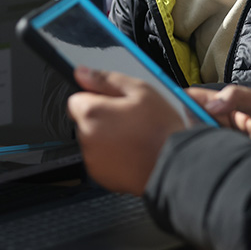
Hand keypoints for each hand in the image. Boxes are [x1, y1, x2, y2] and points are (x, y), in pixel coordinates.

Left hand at [67, 67, 187, 195]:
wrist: (174, 167)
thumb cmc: (160, 129)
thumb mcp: (139, 91)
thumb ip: (105, 79)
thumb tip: (81, 73)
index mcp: (91, 113)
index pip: (76, 99)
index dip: (95, 98)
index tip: (114, 103)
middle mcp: (86, 138)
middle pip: (85, 120)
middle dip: (101, 118)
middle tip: (130, 120)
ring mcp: (92, 160)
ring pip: (93, 140)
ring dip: (106, 137)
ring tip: (134, 138)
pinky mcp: (101, 176)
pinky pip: (101, 160)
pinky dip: (112, 156)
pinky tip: (133, 153)